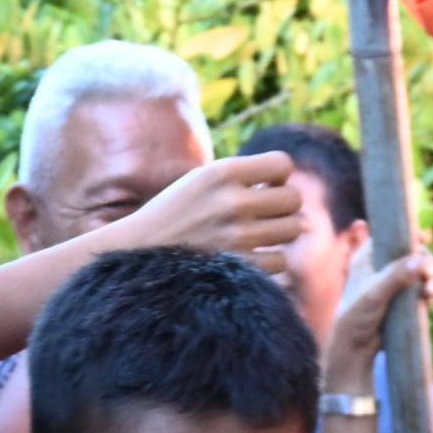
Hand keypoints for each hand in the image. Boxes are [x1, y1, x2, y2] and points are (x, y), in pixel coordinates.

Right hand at [100, 149, 302, 273]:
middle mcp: (230, 201)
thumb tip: (296, 197)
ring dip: (280, 234)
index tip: (264, 187)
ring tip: (259, 236)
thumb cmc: (175, 216)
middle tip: (264, 216)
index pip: (283, 164)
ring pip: (293, 230)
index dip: (279, 176)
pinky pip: (280, 262)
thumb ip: (243, 180)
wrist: (136, 254)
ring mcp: (235, 236)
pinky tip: (251, 258)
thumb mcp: (201, 182)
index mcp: (221, 172)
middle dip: (284, 207)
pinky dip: (270, 262)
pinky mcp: (235, 268)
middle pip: (294, 199)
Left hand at [326, 241, 432, 368]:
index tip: (422, 239)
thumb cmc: (356, 317)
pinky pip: (420, 290)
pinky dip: (428, 292)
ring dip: (429, 279)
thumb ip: (396, 276)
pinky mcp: (402, 300)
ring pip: (419, 272)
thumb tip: (422, 261)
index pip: (390, 237)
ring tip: (430, 291)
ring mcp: (393, 284)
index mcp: (367, 257)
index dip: (408, 236)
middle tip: (429, 273)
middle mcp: (381, 267)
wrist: (355, 349)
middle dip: (424, 262)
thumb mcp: (374, 294)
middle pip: (410, 254)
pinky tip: (429, 299)